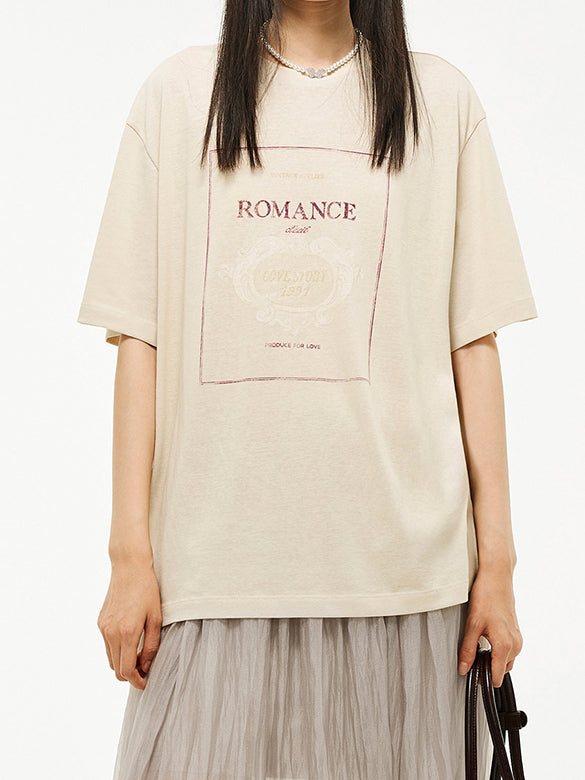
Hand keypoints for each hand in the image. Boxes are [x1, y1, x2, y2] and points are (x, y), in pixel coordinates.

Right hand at [97, 556, 161, 689]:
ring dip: (123, 663)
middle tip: (146, 669)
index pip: (126, 670)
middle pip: (116, 669)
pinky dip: (117, 650)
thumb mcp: (156, 618)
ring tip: (139, 655)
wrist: (129, 568)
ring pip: (110, 659)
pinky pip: (107, 645)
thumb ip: (151, 645)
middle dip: (130, 674)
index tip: (146, 683)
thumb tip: (145, 667)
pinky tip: (130, 641)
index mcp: (127, 632)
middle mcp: (111, 632)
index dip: (136, 681)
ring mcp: (103, 627)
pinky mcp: (100, 622)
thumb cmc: (147, 590)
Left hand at [457, 565, 523, 686]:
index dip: (483, 679)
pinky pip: (508, 651)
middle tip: (471, 659)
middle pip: (501, 670)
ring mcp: (517, 639)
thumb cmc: (485, 596)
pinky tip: (486, 639)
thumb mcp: (472, 624)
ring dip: (493, 660)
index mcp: (505, 645)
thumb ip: (467, 650)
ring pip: (505, 661)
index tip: (472, 676)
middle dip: (488, 669)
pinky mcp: (516, 633)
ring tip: (477, 647)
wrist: (497, 577)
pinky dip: (498, 651)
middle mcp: (515, 645)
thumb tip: (463, 669)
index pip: (497, 677)